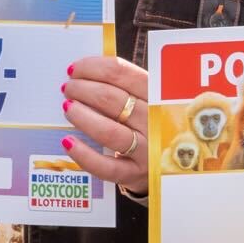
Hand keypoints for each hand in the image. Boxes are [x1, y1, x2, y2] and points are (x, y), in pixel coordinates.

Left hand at [58, 51, 149, 193]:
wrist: (176, 161)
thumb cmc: (157, 123)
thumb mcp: (156, 99)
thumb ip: (130, 85)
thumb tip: (88, 70)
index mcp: (162, 97)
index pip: (125, 75)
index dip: (95, 68)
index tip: (75, 68)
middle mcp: (156, 122)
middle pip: (113, 100)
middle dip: (83, 89)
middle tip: (69, 87)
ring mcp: (147, 149)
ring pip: (108, 131)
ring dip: (81, 116)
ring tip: (67, 106)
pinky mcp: (134, 174)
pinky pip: (105, 166)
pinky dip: (83, 154)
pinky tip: (68, 141)